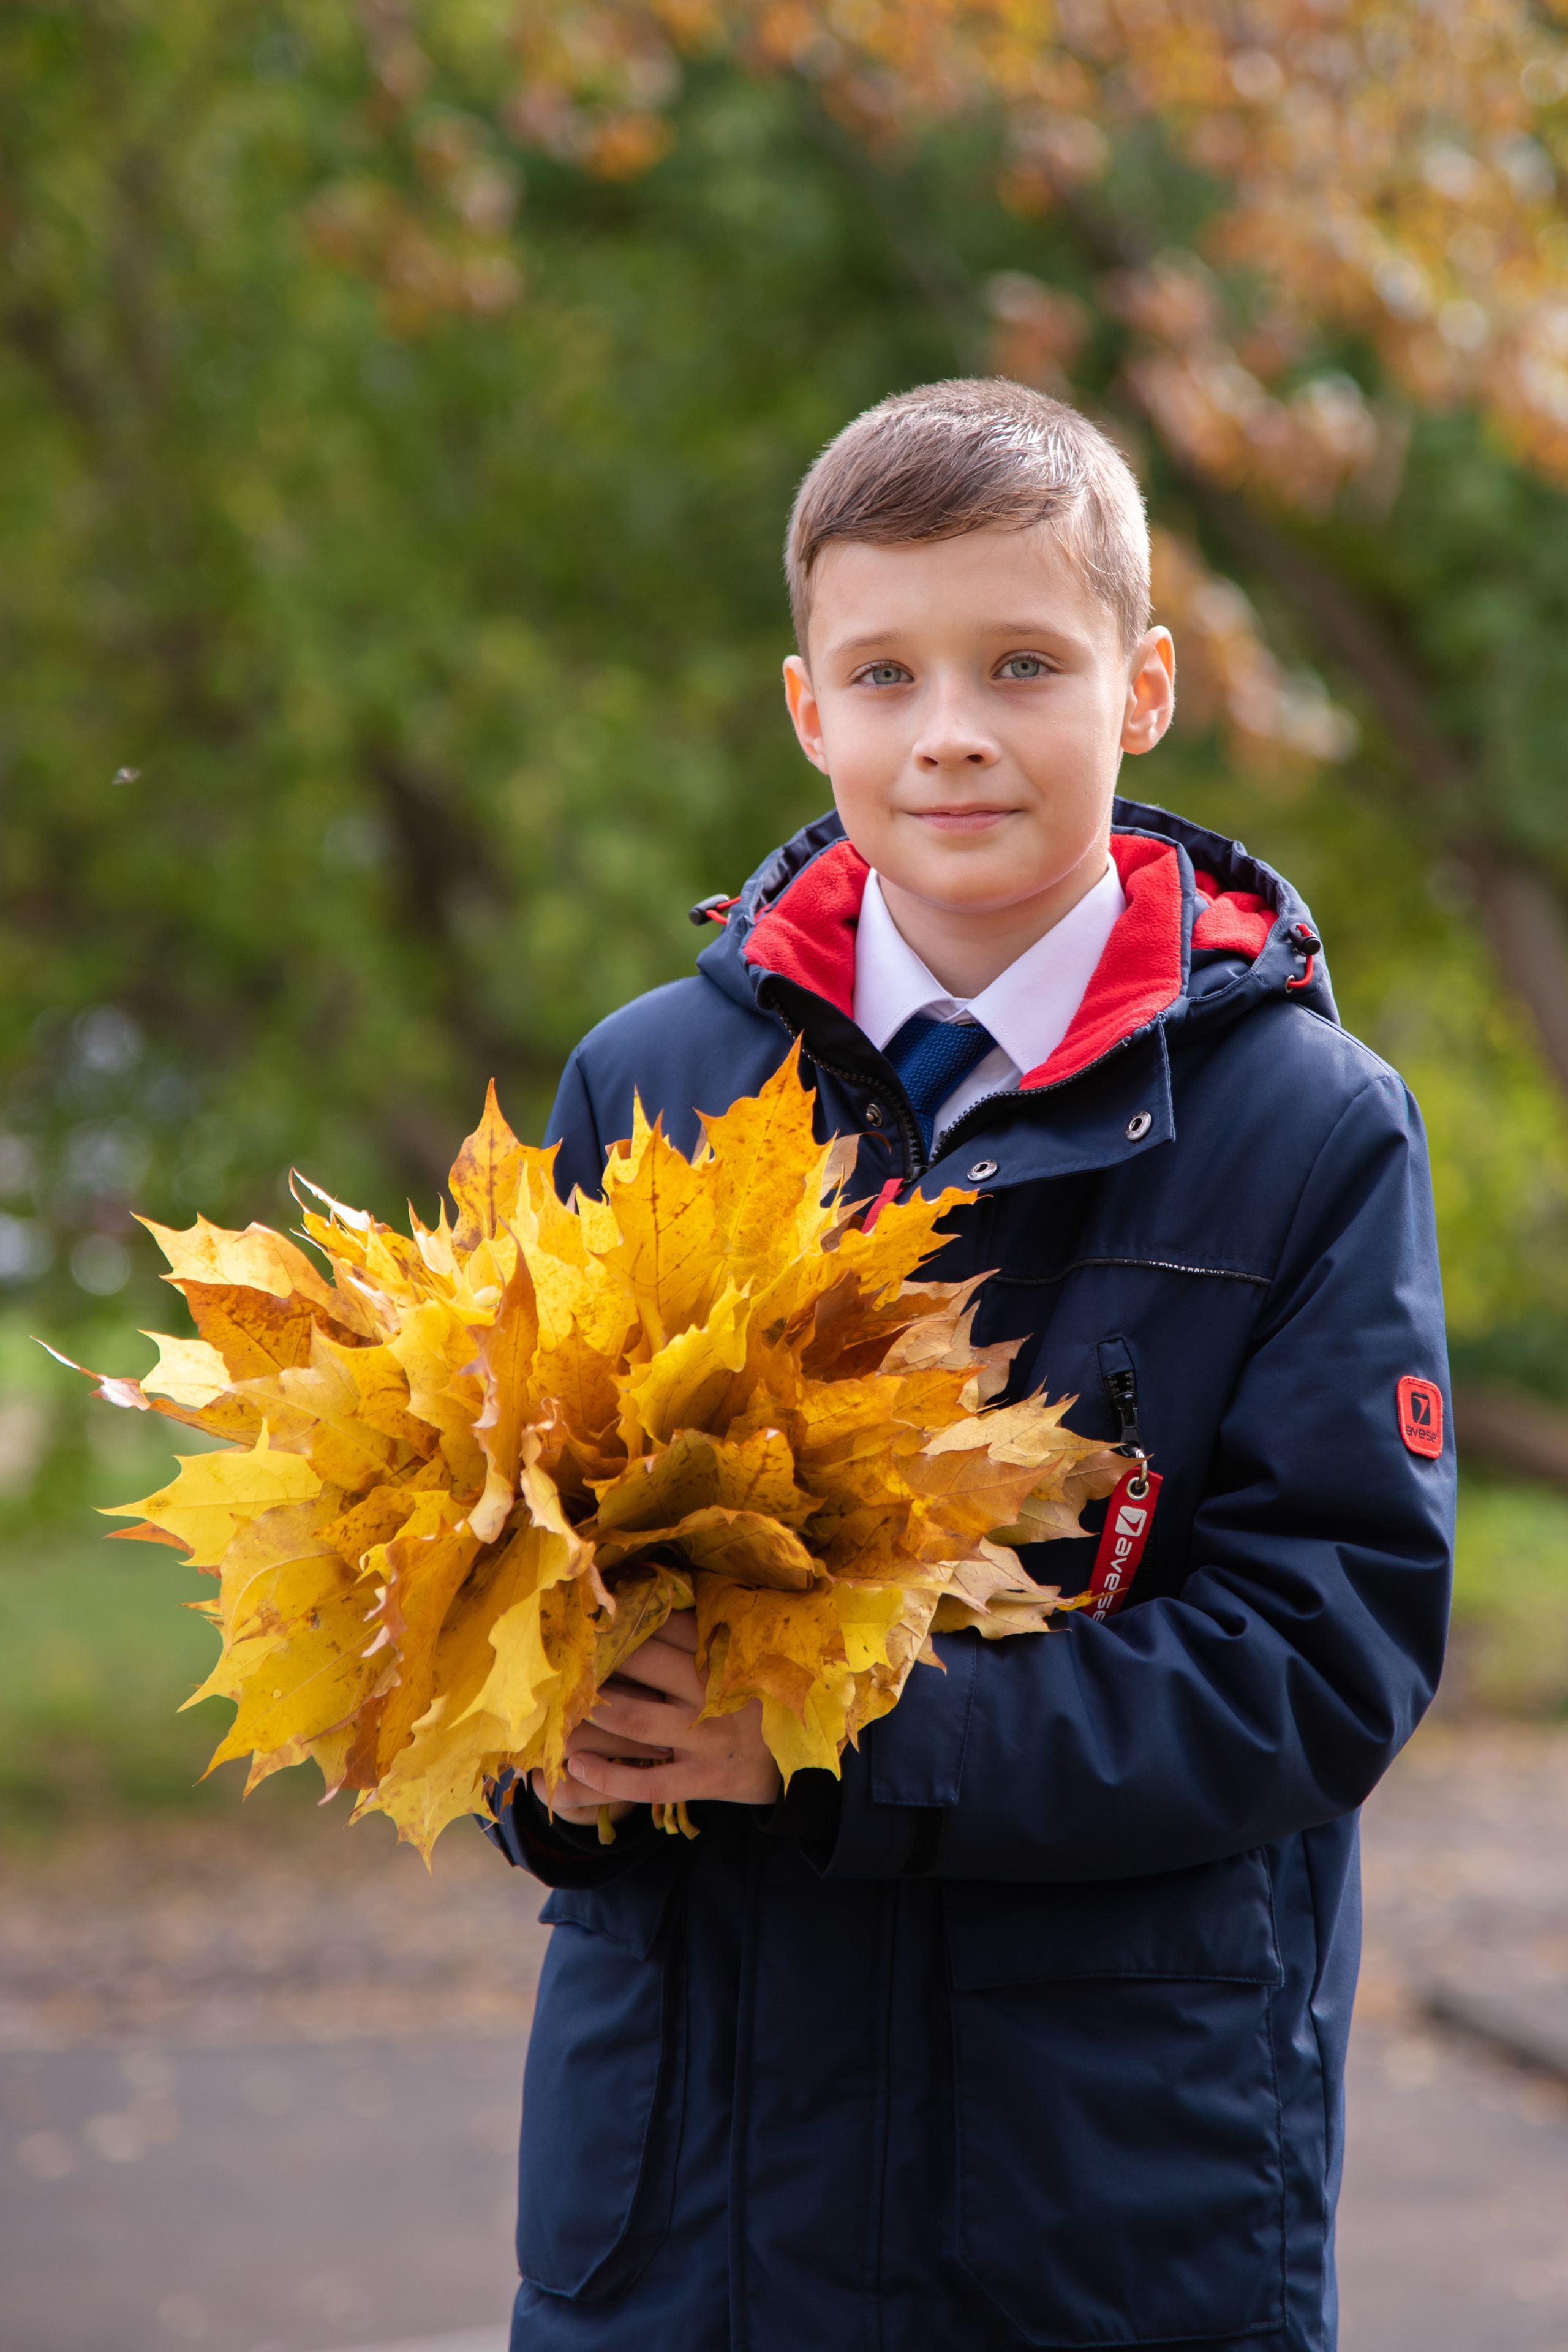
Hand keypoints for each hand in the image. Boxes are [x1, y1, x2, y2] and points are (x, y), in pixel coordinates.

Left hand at [530, 1612, 781, 1824]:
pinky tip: (577, 1765)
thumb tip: (649, 1587)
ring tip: (568, 1704)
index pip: (670, 1623)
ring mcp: (707, 1739)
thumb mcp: (745, 1658)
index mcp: (726, 1654)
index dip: (630, 1614)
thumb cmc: (756, 1701)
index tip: (598, 1610)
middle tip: (571, 1651)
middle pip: (645, 1662)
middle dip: (603, 1655)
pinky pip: (648, 1781)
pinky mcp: (703, 1780)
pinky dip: (608, 1775)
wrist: (798, 1764)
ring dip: (594, 1711)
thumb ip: (704, 1630)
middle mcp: (715, 1693)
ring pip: (636, 1719)